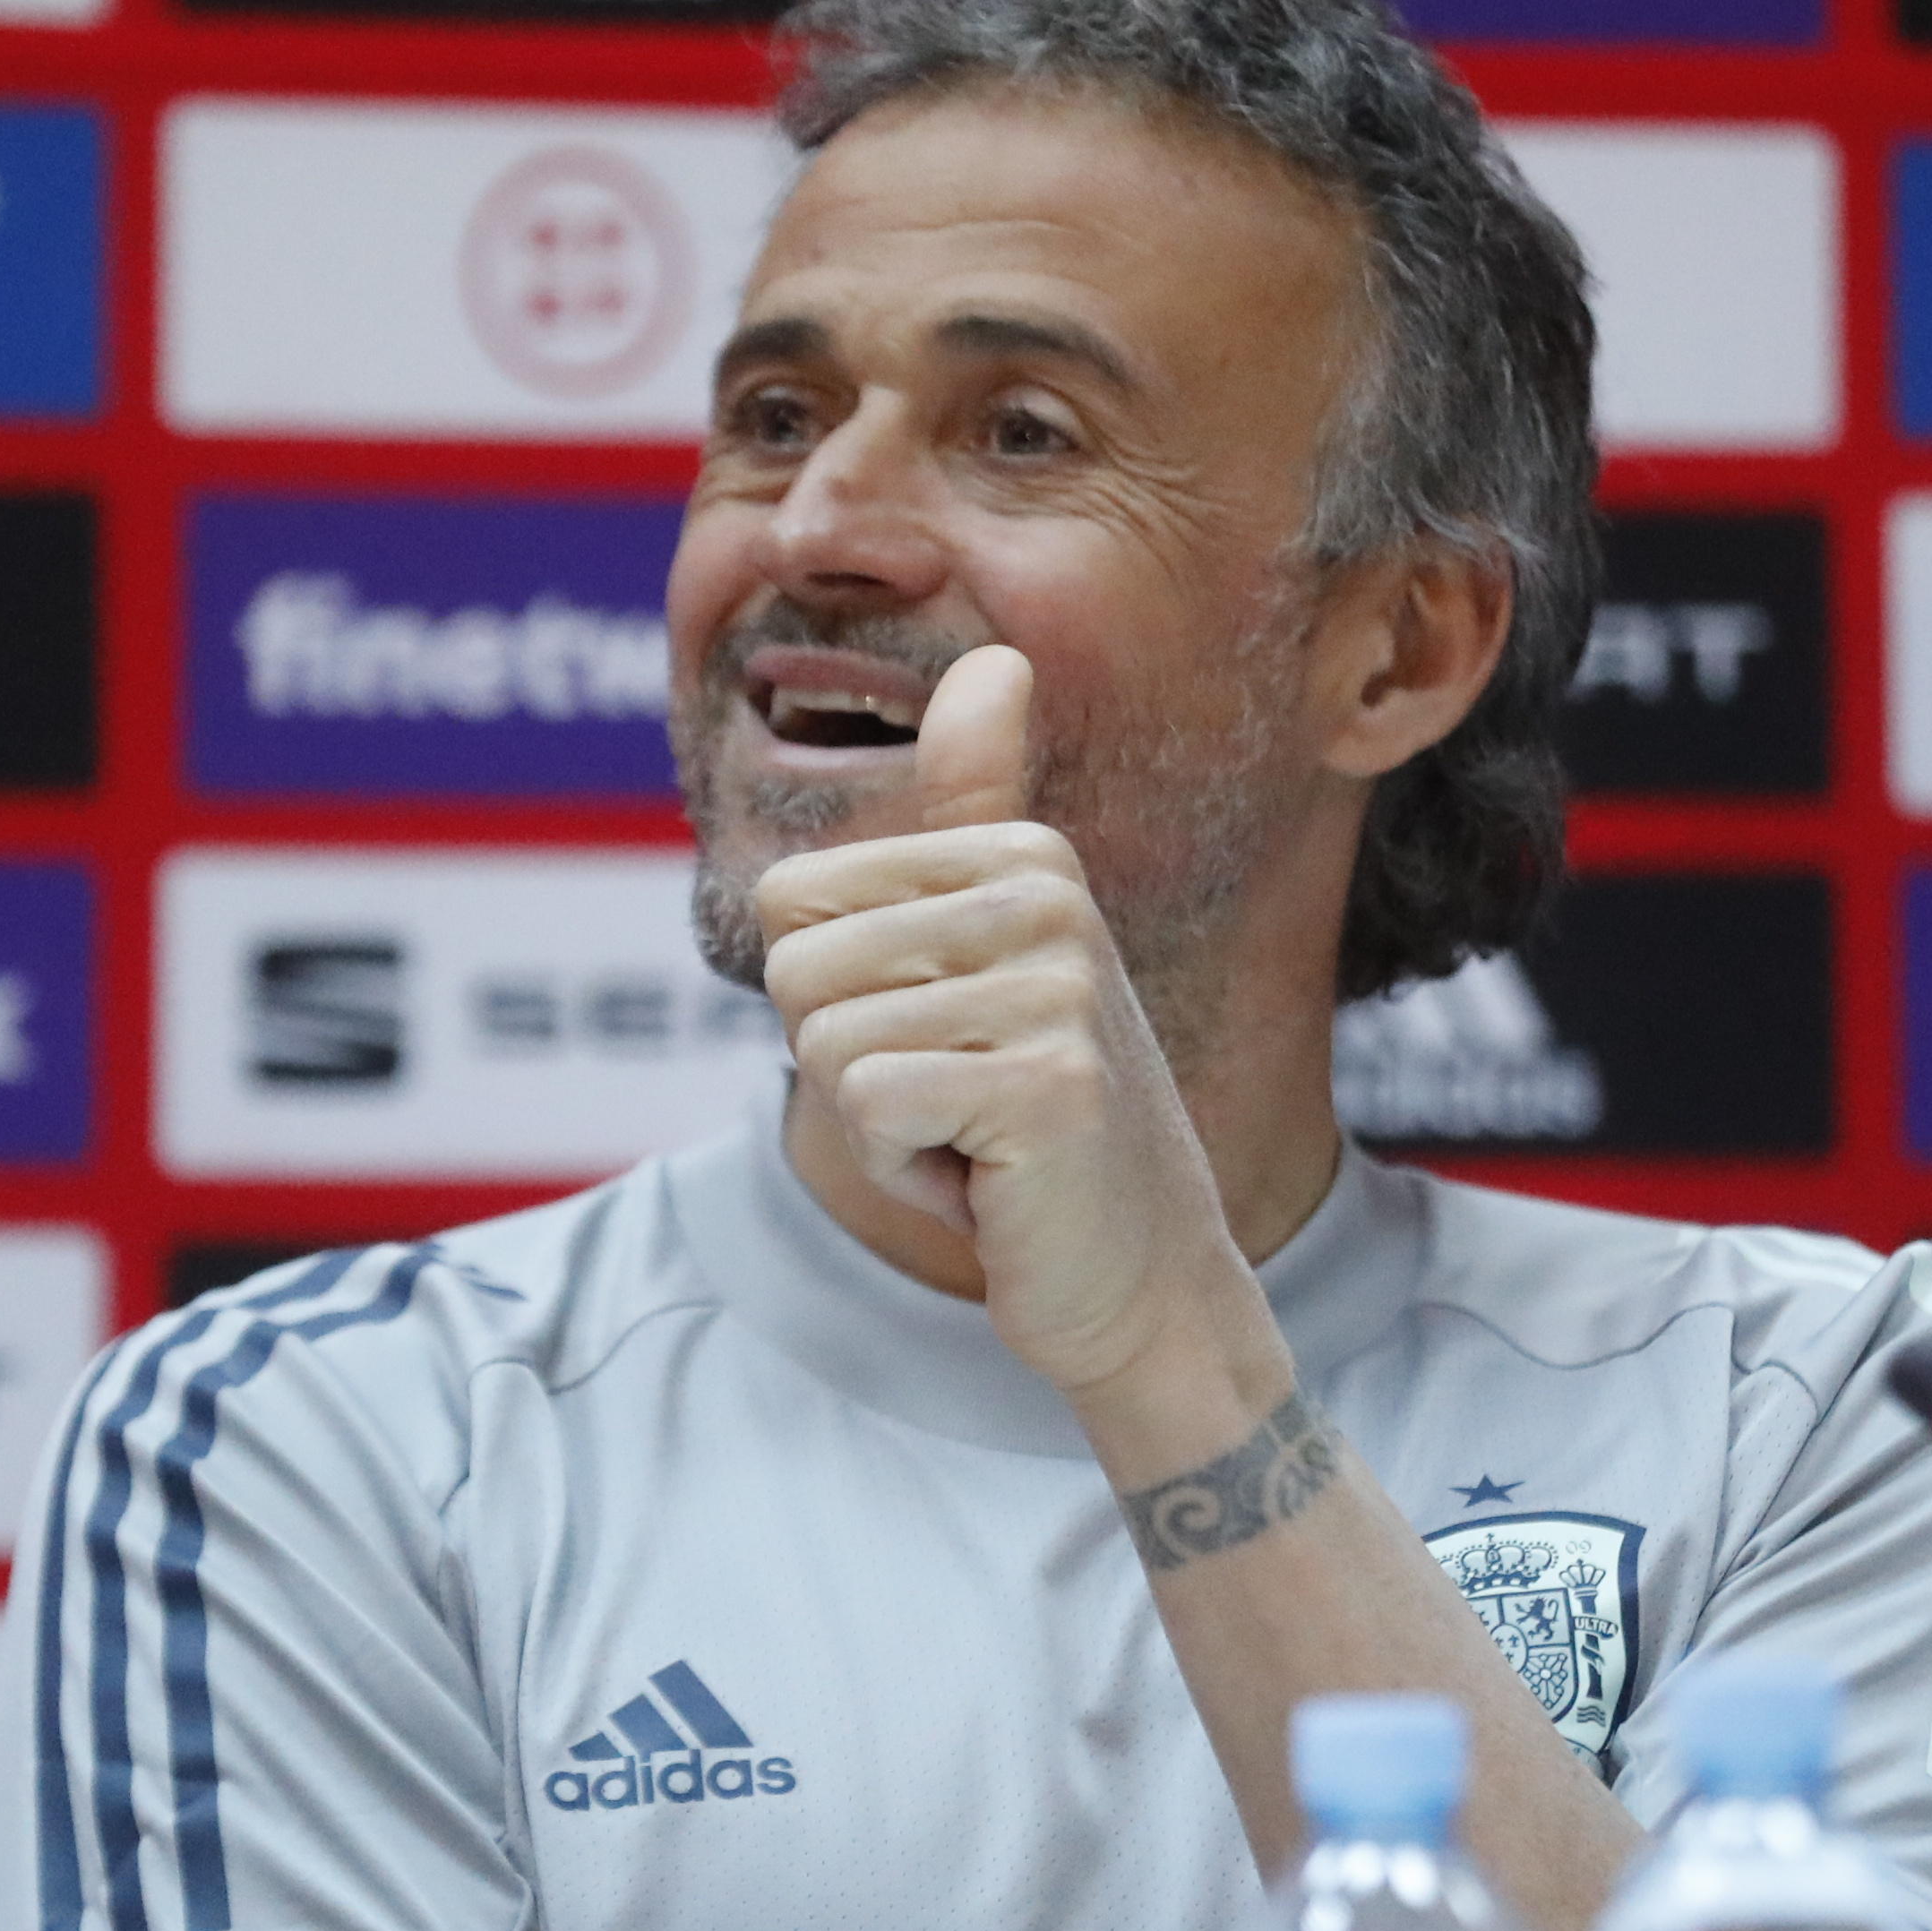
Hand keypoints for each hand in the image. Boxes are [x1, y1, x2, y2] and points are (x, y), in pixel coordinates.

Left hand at [753, 647, 1278, 1427]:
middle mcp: (1046, 900)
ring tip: (975, 1135)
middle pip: (795, 969)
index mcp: (1021, 854)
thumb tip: (994, 655)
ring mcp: (1056, 988)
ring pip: (822, 1043)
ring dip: (879, 1125)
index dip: (836, 999)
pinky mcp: (1047, 1085)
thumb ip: (978, 807)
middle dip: (848, 1065)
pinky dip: (905, 1169)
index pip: (790, 902)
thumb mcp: (995, 949)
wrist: (1142, 1275)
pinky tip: (989, 1180)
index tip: (940, 1041)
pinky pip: (866, 1108)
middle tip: (957, 1101)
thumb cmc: (1036, 1117)